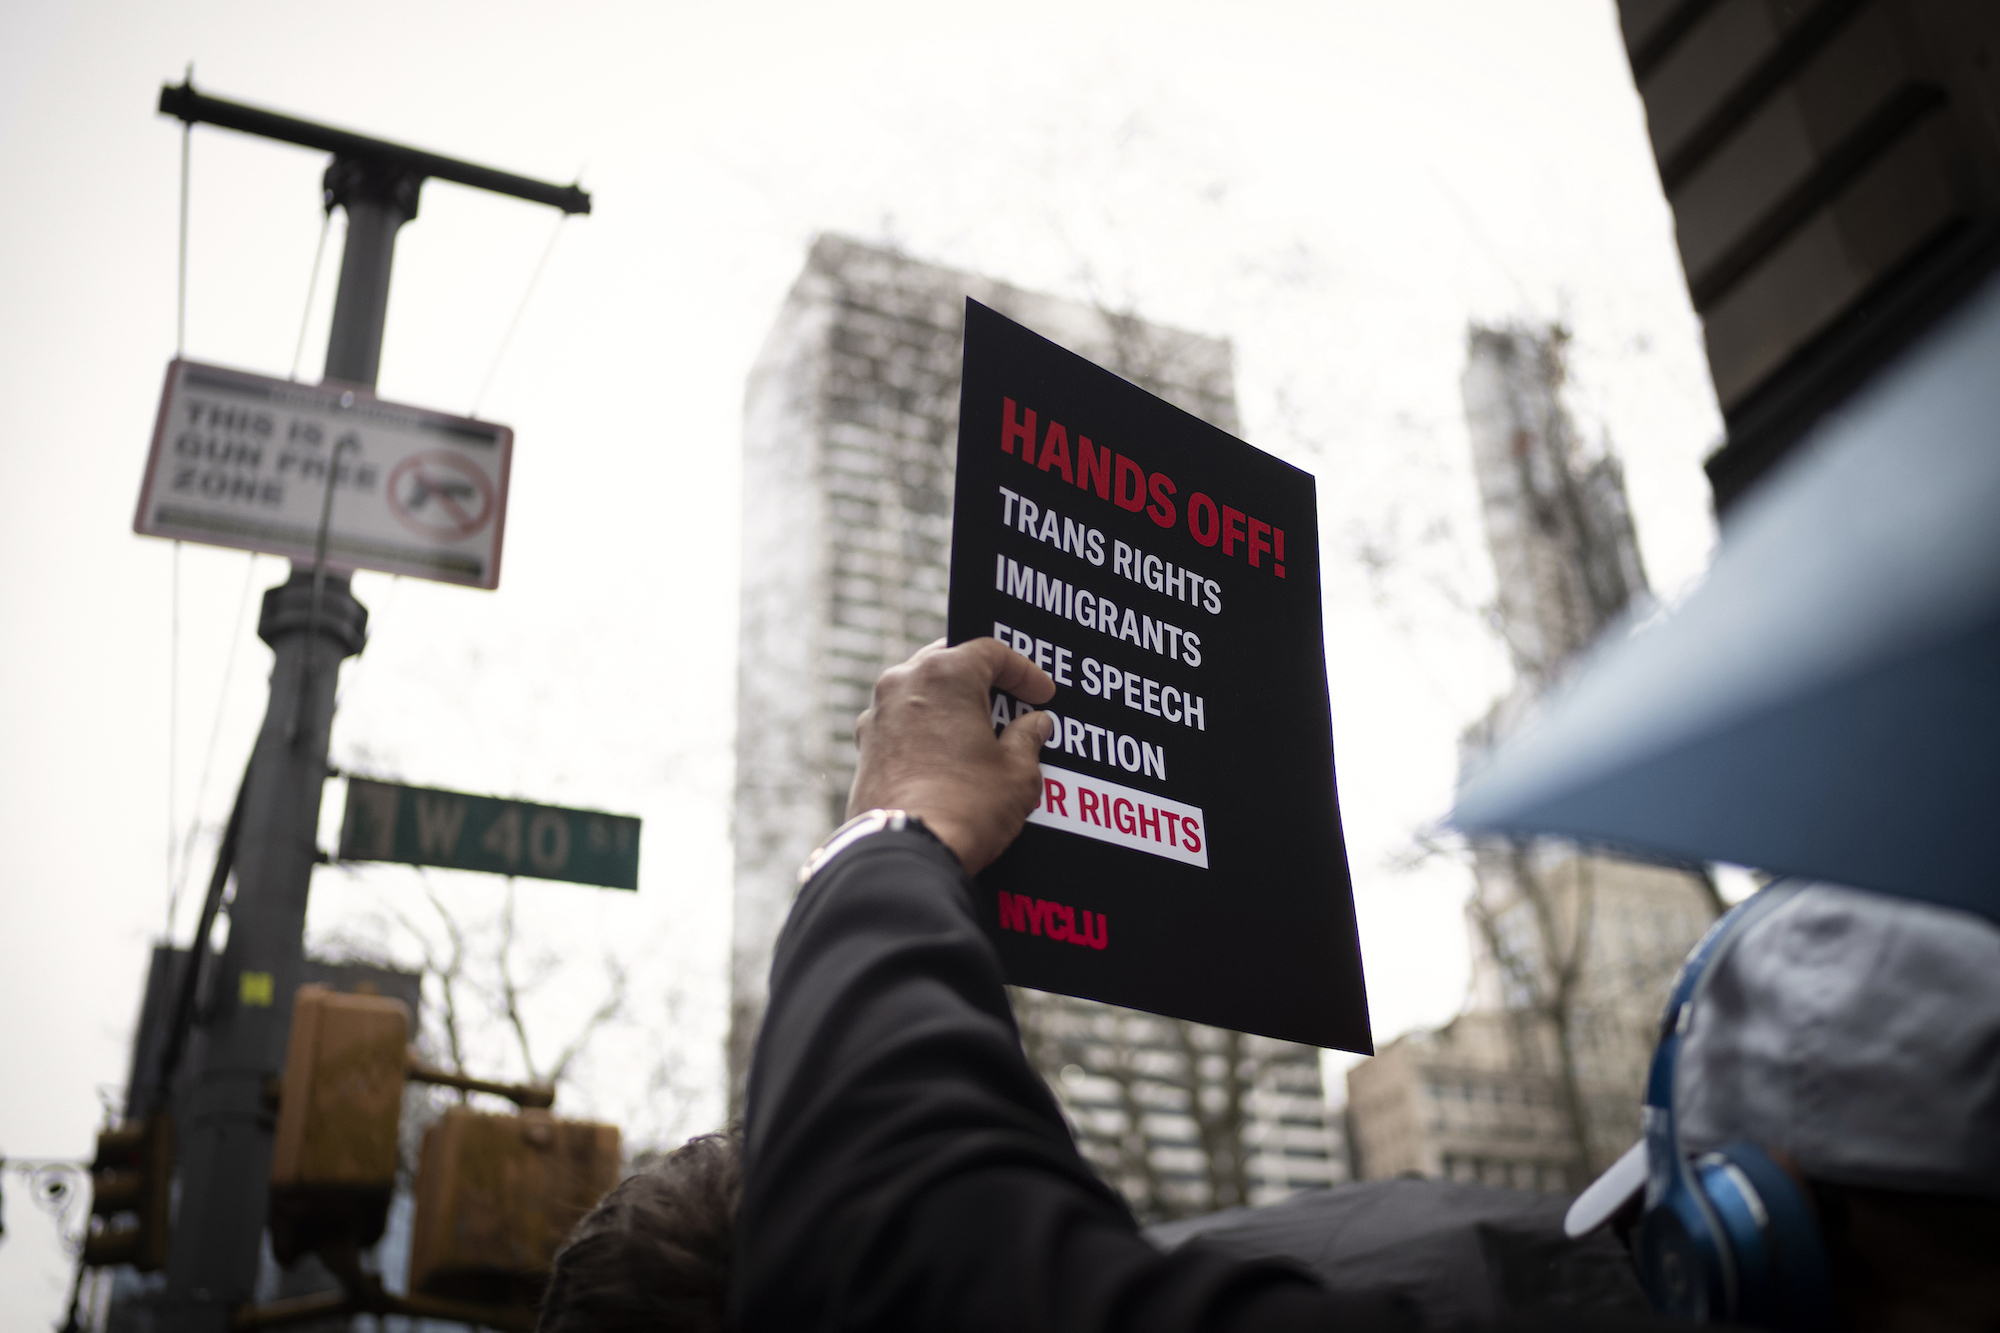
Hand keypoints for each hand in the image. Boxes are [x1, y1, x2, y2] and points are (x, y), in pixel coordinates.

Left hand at [849, 638, 1055, 874]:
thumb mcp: (1017, 773)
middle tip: (1013, 701)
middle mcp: (903, 683)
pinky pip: (903, 724)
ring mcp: (878, 715)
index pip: (991, 652)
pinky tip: (949, 754)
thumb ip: (1028, 739)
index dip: (1024, 672)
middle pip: (951, 662)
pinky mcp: (865, 748)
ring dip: (952, 704)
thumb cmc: (966, 807)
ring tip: (983, 730)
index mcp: (945, 674)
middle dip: (984, 680)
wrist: (906, 854)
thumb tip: (1034, 726)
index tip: (1042, 694)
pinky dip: (928, 730)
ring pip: (922, 692)